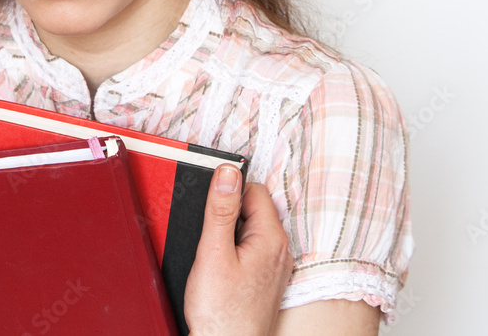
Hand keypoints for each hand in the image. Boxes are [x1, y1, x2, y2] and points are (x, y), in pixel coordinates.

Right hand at [183, 165, 293, 335]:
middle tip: (208, 232)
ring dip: (230, 232)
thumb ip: (220, 210)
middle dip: (228, 212)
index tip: (209, 200)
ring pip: (251, 229)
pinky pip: (252, 248)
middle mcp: (280, 250)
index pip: (253, 190)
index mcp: (271, 238)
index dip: (228, 191)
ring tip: (213, 252)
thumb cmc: (222, 313)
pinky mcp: (266, 279)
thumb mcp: (213, 253)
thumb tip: (227, 174)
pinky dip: (235, 249)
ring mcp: (275, 266)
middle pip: (253, 209)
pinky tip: (220, 266)